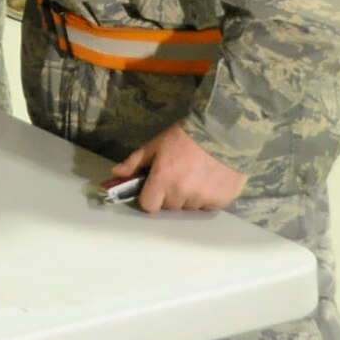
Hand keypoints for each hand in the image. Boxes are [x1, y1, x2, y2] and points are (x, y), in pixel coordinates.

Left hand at [111, 124, 246, 212]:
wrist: (223, 132)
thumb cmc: (185, 136)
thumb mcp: (156, 145)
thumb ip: (135, 162)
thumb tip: (116, 173)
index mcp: (163, 180)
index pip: (149, 205)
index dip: (150, 196)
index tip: (155, 186)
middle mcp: (182, 193)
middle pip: (169, 206)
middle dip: (170, 194)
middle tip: (178, 176)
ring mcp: (203, 199)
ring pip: (189, 207)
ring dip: (189, 197)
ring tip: (196, 176)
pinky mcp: (221, 201)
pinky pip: (208, 207)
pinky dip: (207, 198)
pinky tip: (210, 180)